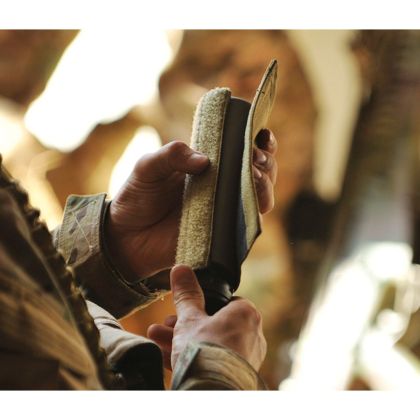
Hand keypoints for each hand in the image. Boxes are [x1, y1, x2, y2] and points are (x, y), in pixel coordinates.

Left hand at [105, 129, 276, 279]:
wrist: (126, 236)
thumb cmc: (137, 196)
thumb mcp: (147, 167)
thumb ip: (171, 156)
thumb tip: (204, 160)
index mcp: (209, 166)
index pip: (243, 150)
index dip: (260, 142)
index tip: (262, 135)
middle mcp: (222, 188)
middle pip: (261, 173)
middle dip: (266, 164)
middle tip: (255, 159)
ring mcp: (223, 212)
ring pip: (260, 199)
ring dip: (265, 187)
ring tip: (253, 179)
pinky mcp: (220, 237)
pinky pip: (245, 229)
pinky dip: (253, 217)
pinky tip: (251, 206)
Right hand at [147, 264, 266, 371]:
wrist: (212, 392)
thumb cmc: (205, 350)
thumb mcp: (189, 318)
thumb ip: (186, 294)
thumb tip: (180, 269)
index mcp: (246, 314)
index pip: (225, 301)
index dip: (201, 305)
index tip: (182, 310)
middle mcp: (252, 334)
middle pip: (213, 324)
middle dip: (184, 325)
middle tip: (166, 325)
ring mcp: (247, 357)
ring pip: (211, 344)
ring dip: (183, 340)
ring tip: (156, 339)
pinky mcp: (239, 375)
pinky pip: (214, 361)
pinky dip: (194, 358)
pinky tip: (168, 358)